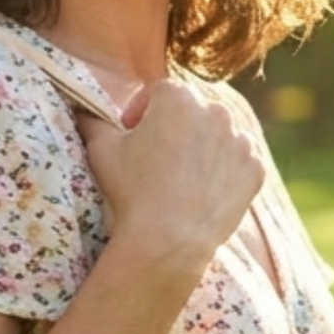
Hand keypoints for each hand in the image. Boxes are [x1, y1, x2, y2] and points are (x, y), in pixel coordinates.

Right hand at [78, 78, 264, 272]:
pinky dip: (225, 173)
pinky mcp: (254, 170)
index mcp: (178, 97)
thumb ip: (90, 122)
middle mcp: (215, 110)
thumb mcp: (100, 150)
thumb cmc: (131, 190)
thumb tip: (79, 110)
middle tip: (157, 161)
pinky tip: (203, 192)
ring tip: (181, 179)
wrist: (169, 240)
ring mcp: (240, 140)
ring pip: (219, 136)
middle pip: (193, 111)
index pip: (158, 93)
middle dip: (175, 128)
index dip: (141, 113)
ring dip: (203, 148)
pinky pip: (239, 163)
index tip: (132, 136)